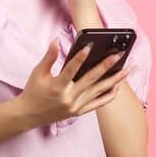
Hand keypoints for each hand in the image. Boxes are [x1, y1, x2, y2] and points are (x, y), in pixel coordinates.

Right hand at [13, 38, 129, 127]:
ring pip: (99, 91)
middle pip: (91, 80)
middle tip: (117, 55)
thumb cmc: (33, 91)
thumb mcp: (38, 72)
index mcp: (57, 87)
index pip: (71, 70)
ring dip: (114, 80)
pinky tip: (118, 85)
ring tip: (126, 69)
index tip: (90, 46)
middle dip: (106, 66)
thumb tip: (56, 40)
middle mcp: (69, 98)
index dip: (80, 57)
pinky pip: (99, 103)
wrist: (29, 115)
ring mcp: (76, 106)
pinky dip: (109, 95)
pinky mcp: (79, 112)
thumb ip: (49, 56)